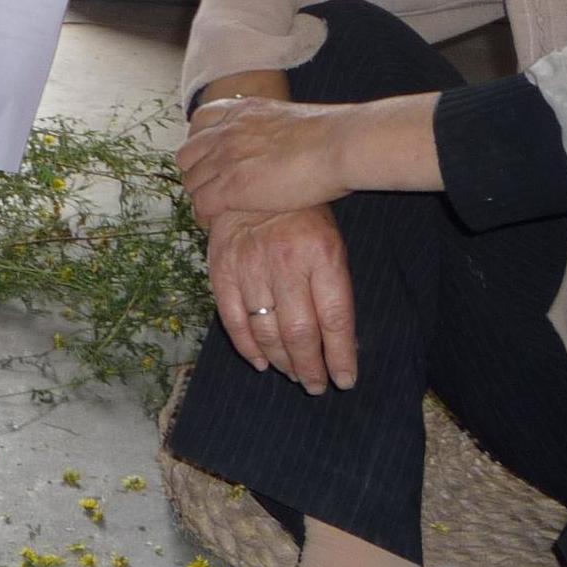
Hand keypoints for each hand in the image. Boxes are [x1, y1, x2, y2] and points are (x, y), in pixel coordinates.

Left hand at [178, 96, 354, 225]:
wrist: (337, 144)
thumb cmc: (331, 135)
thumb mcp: (291, 119)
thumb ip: (274, 129)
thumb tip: (284, 143)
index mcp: (243, 110)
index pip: (200, 121)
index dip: (201, 141)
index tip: (210, 156)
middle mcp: (227, 131)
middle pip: (188, 153)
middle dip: (196, 171)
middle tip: (210, 186)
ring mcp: (225, 158)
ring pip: (191, 181)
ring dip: (200, 195)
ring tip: (212, 208)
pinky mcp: (230, 187)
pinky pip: (201, 204)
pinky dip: (204, 215)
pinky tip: (214, 221)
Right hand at [207, 205, 357, 392]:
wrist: (255, 181)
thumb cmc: (303, 215)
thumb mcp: (332, 243)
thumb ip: (335, 289)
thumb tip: (339, 343)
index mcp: (322, 255)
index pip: (335, 319)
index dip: (339, 356)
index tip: (344, 380)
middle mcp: (286, 263)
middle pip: (300, 332)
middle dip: (310, 368)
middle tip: (315, 385)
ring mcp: (250, 266)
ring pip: (267, 331)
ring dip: (282, 362)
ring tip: (293, 374)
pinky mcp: (222, 269)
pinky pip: (234, 319)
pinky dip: (247, 347)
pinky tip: (260, 362)